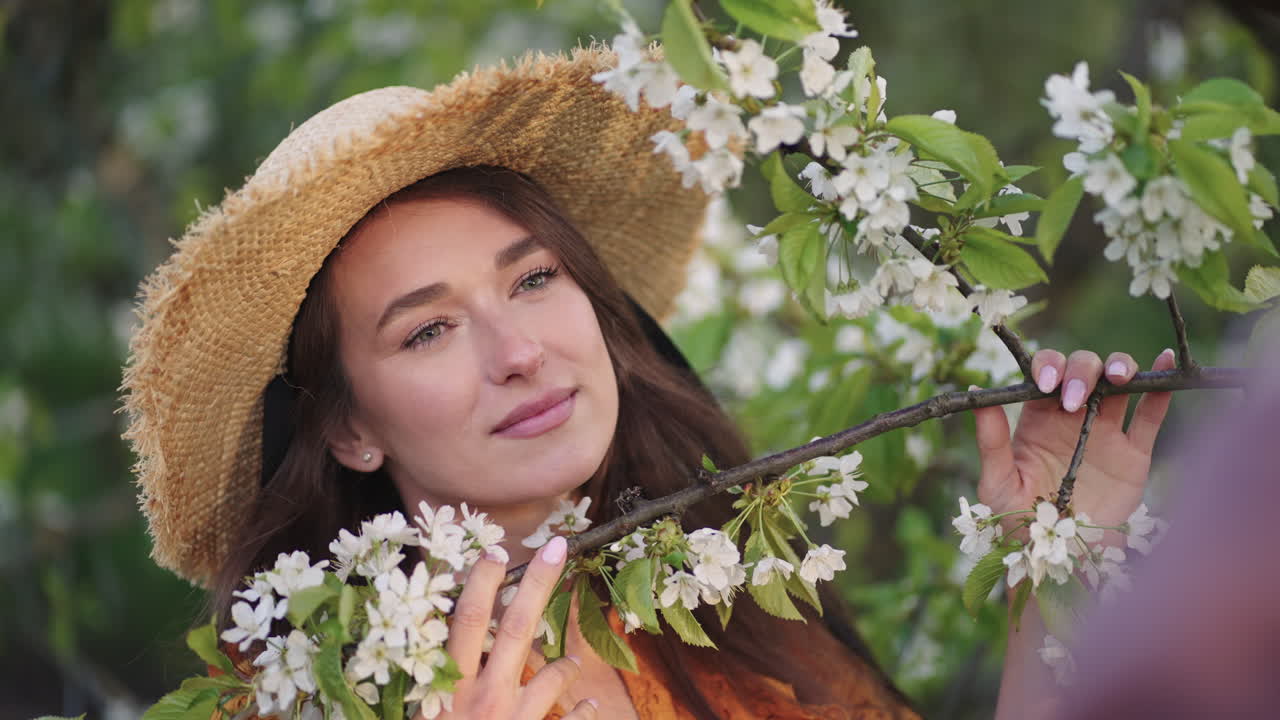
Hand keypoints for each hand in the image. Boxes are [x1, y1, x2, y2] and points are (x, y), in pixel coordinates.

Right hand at [429, 536, 596, 719]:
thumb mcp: (423, 710)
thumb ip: (435, 676)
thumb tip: (436, 638)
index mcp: (451, 685)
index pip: (469, 621)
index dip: (482, 583)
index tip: (494, 550)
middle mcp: (486, 698)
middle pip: (517, 628)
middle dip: (537, 583)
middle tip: (557, 547)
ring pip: (551, 677)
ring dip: (565, 666)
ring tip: (572, 662)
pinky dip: (584, 711)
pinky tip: (589, 705)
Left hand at [973, 347, 1175, 532]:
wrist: (1060, 560)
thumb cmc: (1019, 522)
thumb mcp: (997, 482)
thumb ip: (990, 440)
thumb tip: (975, 394)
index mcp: (1037, 419)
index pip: (1045, 374)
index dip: (1048, 368)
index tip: (1047, 384)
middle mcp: (1072, 417)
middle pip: (1083, 370)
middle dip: (1081, 371)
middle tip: (1076, 400)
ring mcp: (1105, 433)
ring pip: (1118, 382)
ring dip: (1120, 367)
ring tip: (1119, 376)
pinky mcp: (1134, 454)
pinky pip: (1151, 414)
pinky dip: (1160, 387)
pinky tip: (1165, 361)